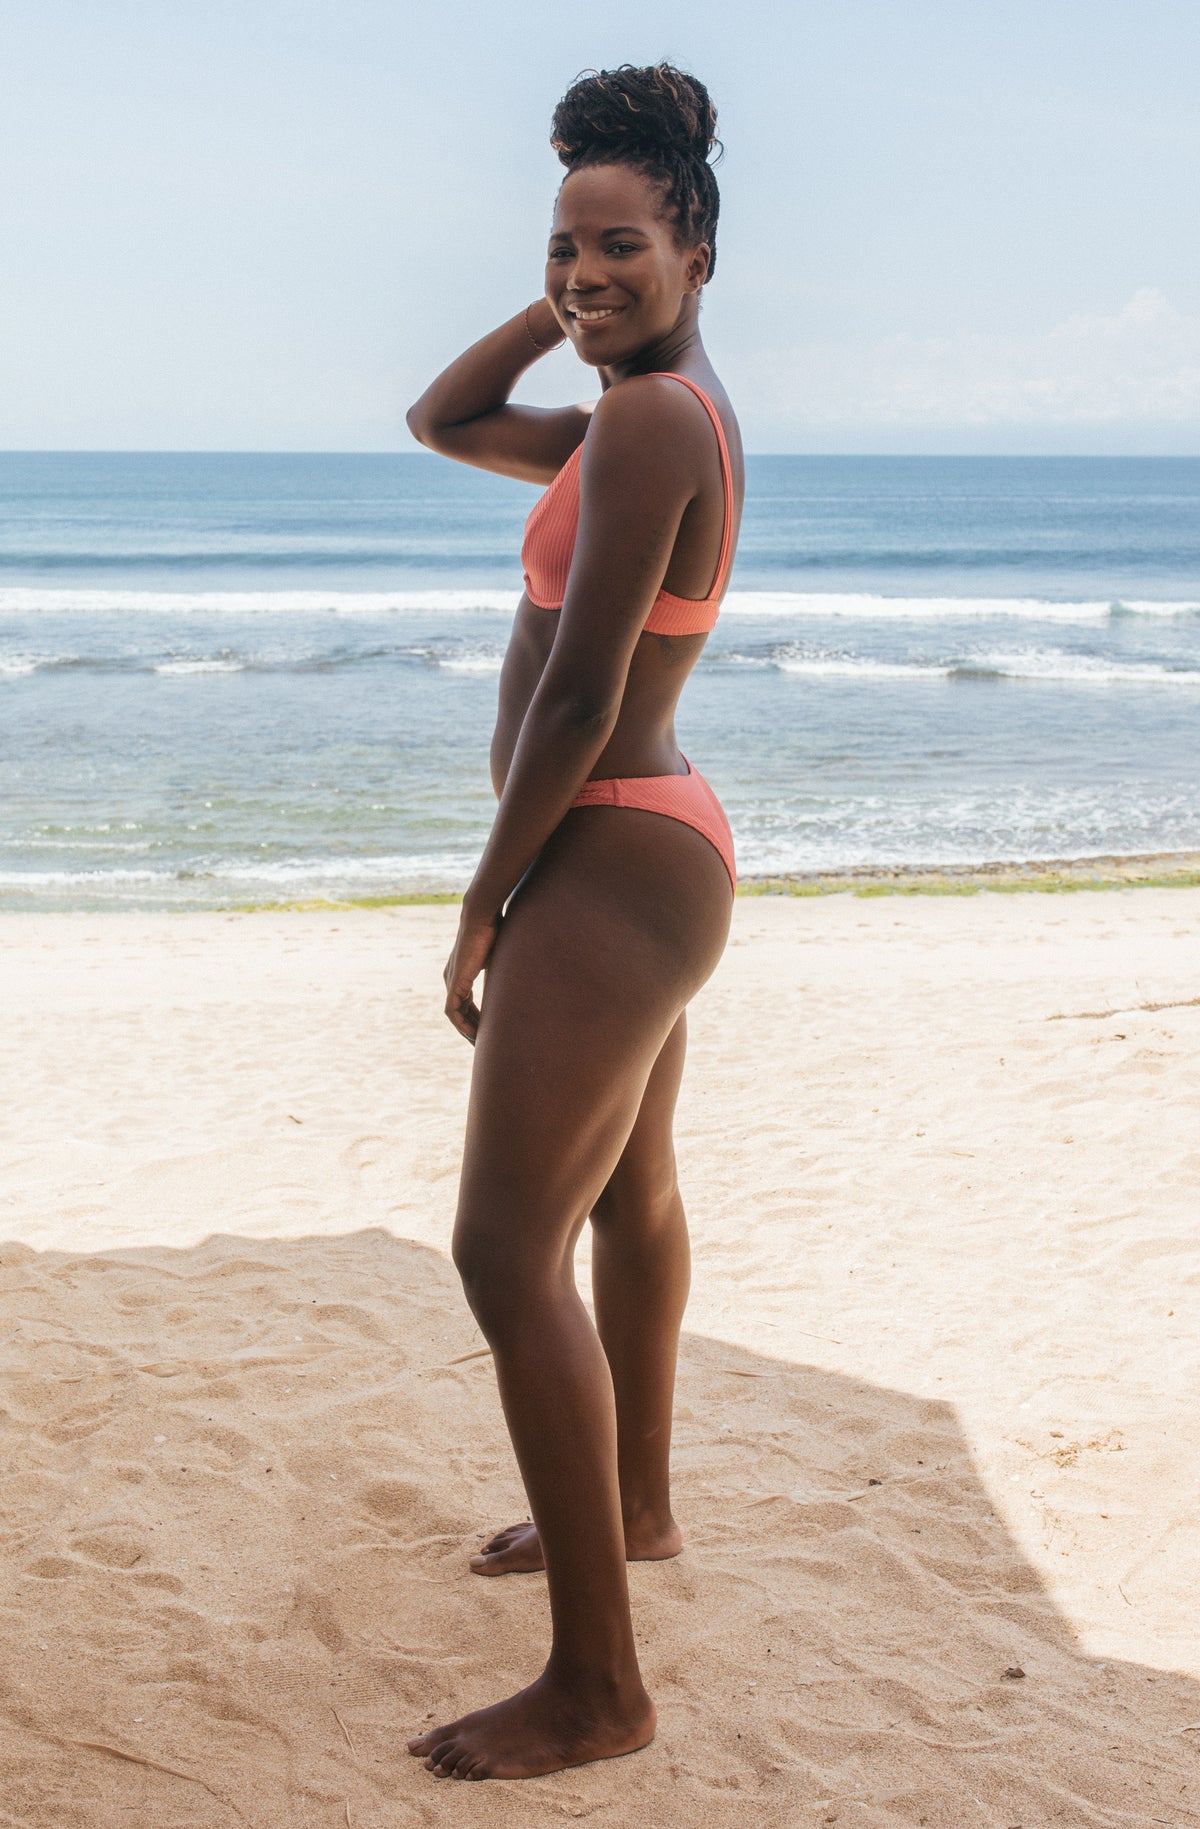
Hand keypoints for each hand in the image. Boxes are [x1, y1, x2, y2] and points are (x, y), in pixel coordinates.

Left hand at [443, 906, 501, 1043]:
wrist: (482, 916)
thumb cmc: (496, 930)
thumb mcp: (502, 957)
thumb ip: (507, 969)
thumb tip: (532, 972)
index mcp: (462, 973)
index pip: (465, 1003)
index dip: (475, 1018)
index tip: (488, 1031)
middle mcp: (453, 979)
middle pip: (459, 1012)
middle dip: (471, 1028)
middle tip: (484, 1044)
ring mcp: (451, 980)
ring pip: (455, 1015)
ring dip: (466, 1030)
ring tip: (480, 1043)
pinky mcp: (454, 981)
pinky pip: (452, 1011)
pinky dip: (461, 1023)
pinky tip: (473, 1034)